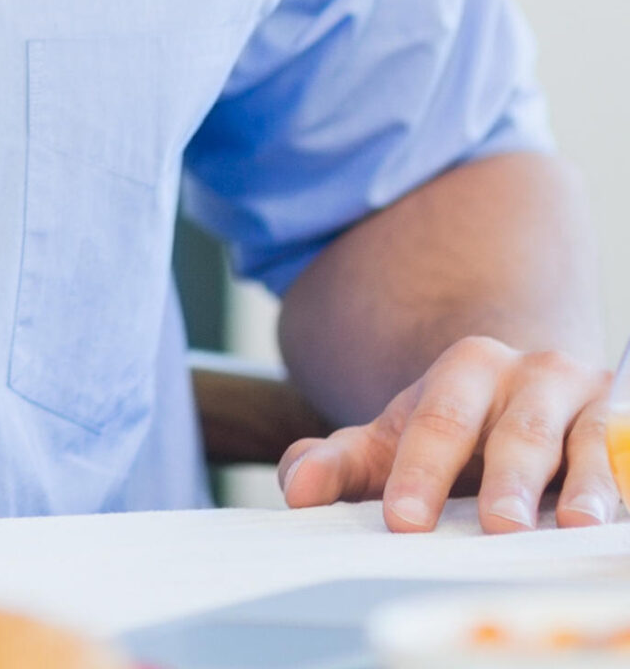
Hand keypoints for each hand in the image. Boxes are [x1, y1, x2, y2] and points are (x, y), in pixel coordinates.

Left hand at [278, 335, 615, 530]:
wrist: (540, 396)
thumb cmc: (464, 430)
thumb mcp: (403, 439)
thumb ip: (345, 461)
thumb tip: (297, 489)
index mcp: (467, 368)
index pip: (437, 423)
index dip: (419, 474)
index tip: (403, 522)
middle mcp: (533, 374)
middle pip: (516, 432)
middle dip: (506, 480)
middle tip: (497, 527)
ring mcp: (590, 401)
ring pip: (586, 442)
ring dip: (583, 487)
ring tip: (573, 527)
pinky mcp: (629, 426)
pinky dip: (626, 480)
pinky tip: (615, 522)